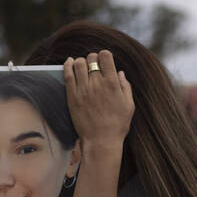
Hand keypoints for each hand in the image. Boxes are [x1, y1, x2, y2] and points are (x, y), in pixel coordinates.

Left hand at [63, 51, 133, 196]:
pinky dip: (67, 66)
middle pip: (91, 58)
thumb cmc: (117, 125)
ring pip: (78, 64)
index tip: (104, 59)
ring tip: (82, 65)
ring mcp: (83, 89)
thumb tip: (120, 73)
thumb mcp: (129, 106)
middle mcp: (97, 84)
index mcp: (112, 84)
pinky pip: (68, 75)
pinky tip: (69, 63)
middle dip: (93, 58)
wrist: (101, 141)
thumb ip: (126, 87)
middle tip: (93, 64)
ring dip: (81, 61)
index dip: (104, 55)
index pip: (105, 57)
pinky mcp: (72, 96)